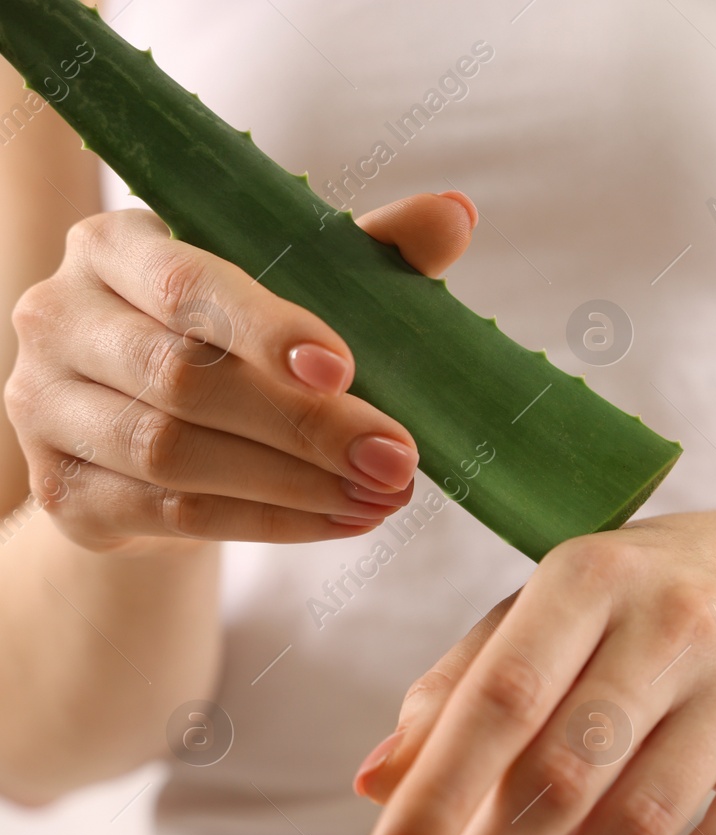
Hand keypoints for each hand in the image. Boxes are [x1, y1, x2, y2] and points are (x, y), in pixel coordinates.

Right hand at [3, 192, 478, 552]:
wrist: (159, 436)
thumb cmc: (238, 339)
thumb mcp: (301, 284)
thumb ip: (370, 251)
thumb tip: (454, 214)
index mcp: (113, 247)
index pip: (186, 284)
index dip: (265, 328)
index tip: (344, 370)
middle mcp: (59, 317)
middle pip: (184, 381)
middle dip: (304, 426)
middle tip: (396, 458)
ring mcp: (45, 409)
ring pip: (174, 456)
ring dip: (294, 485)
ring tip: (383, 496)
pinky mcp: (64, 491)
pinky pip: (175, 515)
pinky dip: (271, 523)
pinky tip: (342, 520)